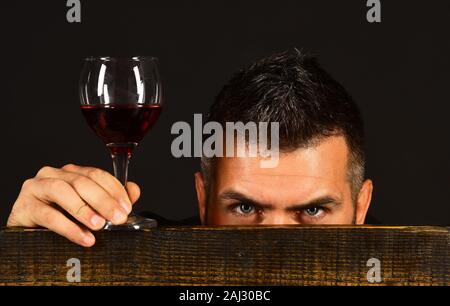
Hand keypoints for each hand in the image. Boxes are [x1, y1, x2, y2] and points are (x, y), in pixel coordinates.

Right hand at [7, 164, 139, 246]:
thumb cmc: (60, 218)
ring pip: (63, 192)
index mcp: (71, 172)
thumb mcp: (88, 209)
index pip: (97, 174)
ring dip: (85, 210)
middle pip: (82, 182)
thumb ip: (111, 198)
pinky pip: (48, 215)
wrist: (28, 233)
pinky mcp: (25, 206)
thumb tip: (134, 190)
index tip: (127, 207)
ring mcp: (36, 188)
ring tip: (100, 225)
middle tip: (119, 218)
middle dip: (104, 201)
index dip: (114, 190)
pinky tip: (84, 237)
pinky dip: (69, 227)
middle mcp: (53, 174)